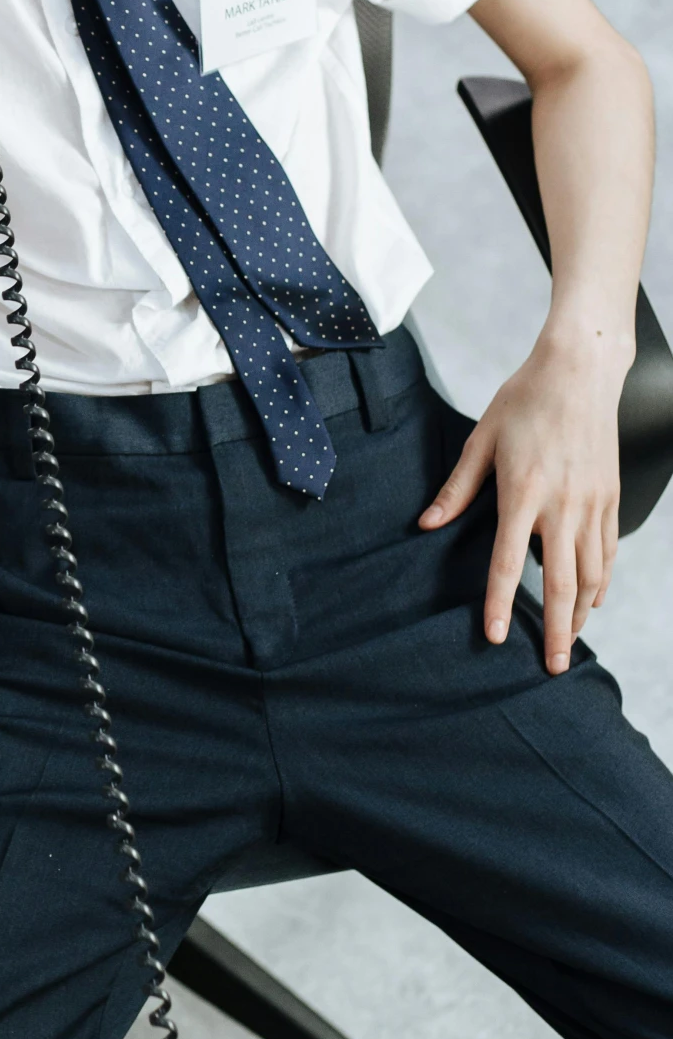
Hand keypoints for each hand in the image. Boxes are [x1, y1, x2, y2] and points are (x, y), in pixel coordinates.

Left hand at [419, 331, 630, 672]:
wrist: (579, 372)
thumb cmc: (526, 400)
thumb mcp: (482, 440)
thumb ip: (457, 488)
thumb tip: (427, 523)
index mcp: (524, 492)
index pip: (510, 562)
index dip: (502, 604)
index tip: (497, 637)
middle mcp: (563, 505)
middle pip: (563, 584)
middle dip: (558, 631)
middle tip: (552, 667)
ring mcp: (593, 504)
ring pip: (592, 574)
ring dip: (582, 614)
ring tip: (570, 642)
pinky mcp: (610, 497)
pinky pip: (608, 552)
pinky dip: (602, 581)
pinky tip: (593, 599)